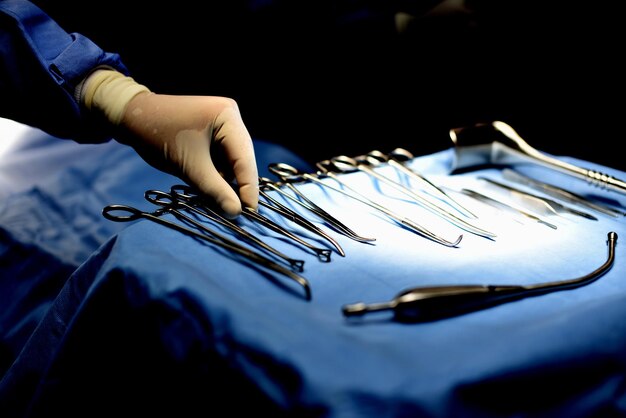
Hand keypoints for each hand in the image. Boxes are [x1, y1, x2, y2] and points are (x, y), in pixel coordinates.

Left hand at [119, 93, 258, 217]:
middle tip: (237, 213)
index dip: (248, 188)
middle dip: (237, 185)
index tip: (250, 213)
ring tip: (221, 204)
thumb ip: (214, 190)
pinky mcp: (213, 132)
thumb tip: (236, 212)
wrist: (130, 117)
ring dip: (225, 182)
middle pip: (241, 159)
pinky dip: (216, 175)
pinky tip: (211, 189)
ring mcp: (222, 124)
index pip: (244, 158)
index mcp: (228, 116)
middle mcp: (231, 117)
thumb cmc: (158, 136)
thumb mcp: (189, 167)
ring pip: (231, 162)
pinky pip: (221, 158)